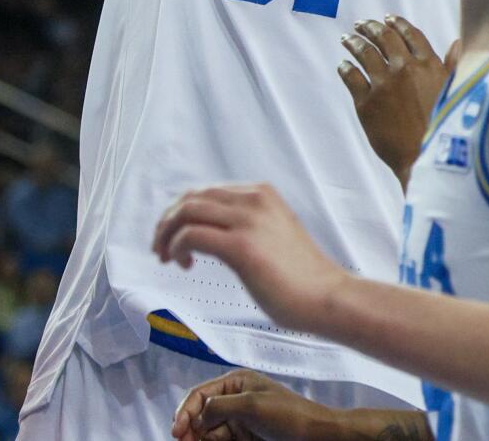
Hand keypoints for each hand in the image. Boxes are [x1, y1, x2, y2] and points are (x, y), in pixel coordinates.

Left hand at [153, 184, 352, 336]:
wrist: (327, 297)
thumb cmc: (302, 278)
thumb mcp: (273, 234)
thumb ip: (247, 225)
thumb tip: (213, 234)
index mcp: (261, 193)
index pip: (206, 192)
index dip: (182, 212)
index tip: (175, 238)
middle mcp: (253, 199)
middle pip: (191, 197)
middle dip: (168, 221)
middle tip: (160, 248)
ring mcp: (247, 220)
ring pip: (186, 211)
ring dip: (167, 233)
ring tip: (165, 257)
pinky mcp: (241, 246)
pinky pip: (191, 235)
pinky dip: (176, 247)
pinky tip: (181, 263)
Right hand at [172, 368, 337, 440]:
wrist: (316, 435)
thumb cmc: (288, 415)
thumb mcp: (251, 405)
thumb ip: (220, 407)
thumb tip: (198, 416)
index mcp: (235, 382)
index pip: (199, 394)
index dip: (184, 411)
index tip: (177, 432)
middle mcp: (234, 398)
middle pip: (200, 413)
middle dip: (189, 427)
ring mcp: (239, 418)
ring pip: (208, 429)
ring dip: (199, 438)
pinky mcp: (244, 435)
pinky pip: (220, 439)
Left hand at [340, 16, 459, 186]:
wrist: (427, 159)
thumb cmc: (445, 128)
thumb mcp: (456, 91)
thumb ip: (453, 65)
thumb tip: (458, 43)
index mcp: (428, 64)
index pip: (409, 34)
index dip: (397, 24)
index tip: (387, 18)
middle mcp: (404, 68)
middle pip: (384, 38)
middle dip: (371, 27)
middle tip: (361, 24)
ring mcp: (383, 84)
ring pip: (364, 53)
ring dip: (354, 42)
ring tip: (347, 38)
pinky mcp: (366, 102)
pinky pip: (351, 76)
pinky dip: (345, 68)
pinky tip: (343, 65)